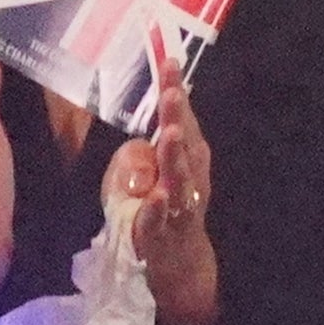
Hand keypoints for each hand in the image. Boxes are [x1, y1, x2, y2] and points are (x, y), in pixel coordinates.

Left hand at [116, 92, 218, 324]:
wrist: (178, 265)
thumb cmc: (154, 211)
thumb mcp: (135, 178)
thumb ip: (133, 157)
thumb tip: (136, 149)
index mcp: (183, 155)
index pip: (177, 116)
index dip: (174, 88)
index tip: (168, 58)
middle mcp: (190, 174)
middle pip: (183, 140)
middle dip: (178, 116)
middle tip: (172, 92)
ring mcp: (182, 204)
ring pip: (180, 177)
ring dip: (174, 157)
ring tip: (169, 135)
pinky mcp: (169, 233)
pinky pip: (162, 219)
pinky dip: (158, 209)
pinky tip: (156, 196)